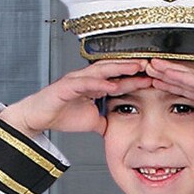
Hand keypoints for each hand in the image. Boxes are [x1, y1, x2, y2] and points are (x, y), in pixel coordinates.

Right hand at [0, 61, 152, 138]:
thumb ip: (106, 121)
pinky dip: (99, 83)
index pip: (120, 80)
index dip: (137, 79)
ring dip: (120, 68)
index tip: (154, 78)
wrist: (39, 117)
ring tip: (136, 67)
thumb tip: (119, 128)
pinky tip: (111, 84)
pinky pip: (85, 83)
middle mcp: (88, 79)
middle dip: (133, 66)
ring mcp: (77, 80)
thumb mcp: (93, 121)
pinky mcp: (66, 86)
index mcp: (95, 86)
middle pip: (114, 69)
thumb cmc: (62, 115)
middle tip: (152, 64)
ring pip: (102, 71)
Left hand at [144, 58, 193, 152]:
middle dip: (167, 72)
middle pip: (187, 77)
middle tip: (148, 67)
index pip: (189, 86)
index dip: (171, 82)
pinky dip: (180, 76)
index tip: (155, 80)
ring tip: (152, 66)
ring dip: (169, 70)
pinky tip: (166, 72)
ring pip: (189, 75)